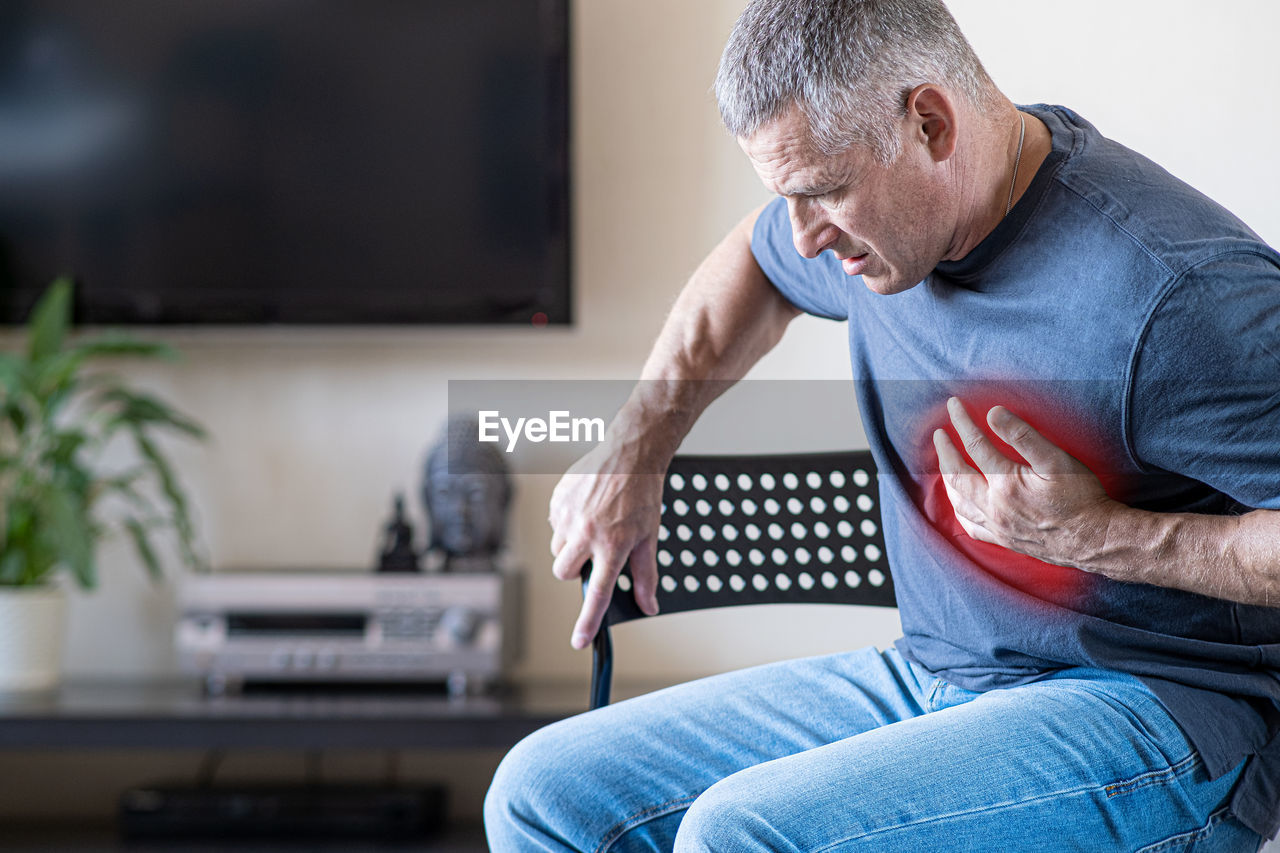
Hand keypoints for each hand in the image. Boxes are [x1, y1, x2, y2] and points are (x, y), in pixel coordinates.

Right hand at [549, 441, 663, 648]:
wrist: (630, 454)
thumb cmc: (642, 494)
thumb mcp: (650, 537)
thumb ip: (646, 575)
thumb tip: (648, 605)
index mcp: (613, 545)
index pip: (596, 593)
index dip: (588, 621)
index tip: (579, 641)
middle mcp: (587, 532)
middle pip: (564, 572)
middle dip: (575, 570)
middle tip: (595, 553)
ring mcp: (569, 515)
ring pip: (557, 549)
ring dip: (571, 546)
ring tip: (594, 524)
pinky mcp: (558, 501)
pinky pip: (554, 525)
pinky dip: (567, 523)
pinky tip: (586, 509)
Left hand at [932, 397, 1114, 569]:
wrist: (1096, 540)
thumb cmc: (1081, 498)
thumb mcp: (1056, 460)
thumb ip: (1023, 436)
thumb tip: (994, 413)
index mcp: (1005, 483)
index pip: (975, 445)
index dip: (962, 422)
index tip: (953, 405)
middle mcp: (994, 506)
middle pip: (957, 475)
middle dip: (945, 451)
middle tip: (939, 434)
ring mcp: (997, 526)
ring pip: (959, 502)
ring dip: (947, 480)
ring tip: (944, 464)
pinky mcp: (1005, 540)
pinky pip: (971, 527)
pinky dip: (960, 512)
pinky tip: (960, 504)